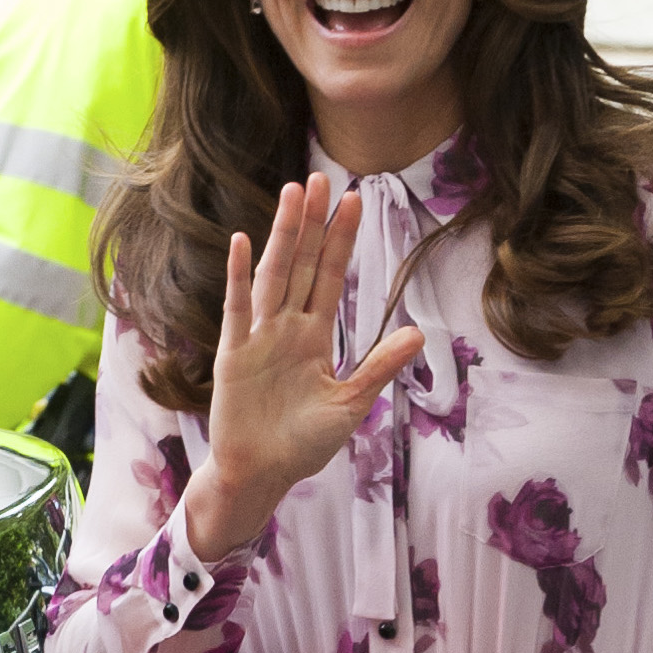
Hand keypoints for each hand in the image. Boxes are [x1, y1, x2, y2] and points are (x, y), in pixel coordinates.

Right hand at [181, 175, 422, 562]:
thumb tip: (419, 334)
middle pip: (302, 264)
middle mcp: (285, 328)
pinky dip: (239, 277)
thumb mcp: (350, 403)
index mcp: (313, 337)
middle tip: (323, 177)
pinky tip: (242, 242)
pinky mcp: (233, 354)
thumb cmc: (302, 445)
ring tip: (293, 194)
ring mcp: (258, 337)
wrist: (261, 475)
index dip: (342, 240)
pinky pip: (237, 310)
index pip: (331, 277)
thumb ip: (379, 366)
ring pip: (274, 275)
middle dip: (313, 223)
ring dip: (283, 235)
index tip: (355, 199)